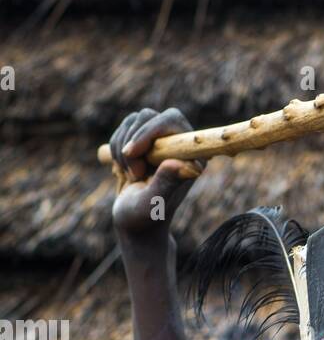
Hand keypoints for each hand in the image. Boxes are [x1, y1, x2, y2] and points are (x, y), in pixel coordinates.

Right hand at [109, 106, 204, 242]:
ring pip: (133, 120)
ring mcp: (161, 140)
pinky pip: (124, 127)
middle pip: (149, 116)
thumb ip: (165, 183)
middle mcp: (180, 144)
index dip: (148, 132)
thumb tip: (180, 163)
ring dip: (122, 149)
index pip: (171, 121)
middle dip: (132, 144)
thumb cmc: (146, 218)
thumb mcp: (153, 204)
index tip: (131, 154)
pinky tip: (123, 169)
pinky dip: (116, 147)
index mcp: (192, 155)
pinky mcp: (144, 140)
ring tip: (130, 176)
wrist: (134, 223)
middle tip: (133, 174)